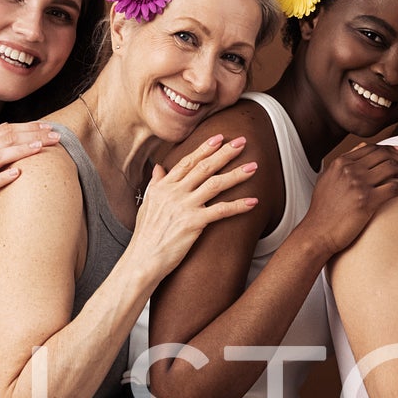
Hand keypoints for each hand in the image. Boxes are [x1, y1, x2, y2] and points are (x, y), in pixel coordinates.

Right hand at [0, 122, 61, 227]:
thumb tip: (10, 129)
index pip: (6, 129)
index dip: (29, 127)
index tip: (49, 127)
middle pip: (8, 138)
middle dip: (34, 135)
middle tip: (56, 136)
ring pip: (1, 155)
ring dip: (23, 150)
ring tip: (42, 147)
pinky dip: (3, 176)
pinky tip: (18, 174)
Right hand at [127, 134, 259, 285]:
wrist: (143, 259)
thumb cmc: (146, 236)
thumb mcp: (147, 204)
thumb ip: (156, 183)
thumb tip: (158, 166)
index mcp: (164, 187)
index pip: (187, 162)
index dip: (204, 148)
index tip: (219, 138)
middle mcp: (174, 192)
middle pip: (204, 167)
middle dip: (225, 153)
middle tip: (241, 141)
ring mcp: (185, 206)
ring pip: (215, 184)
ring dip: (236, 174)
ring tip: (253, 167)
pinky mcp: (194, 223)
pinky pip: (221, 211)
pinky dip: (239, 205)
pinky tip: (253, 201)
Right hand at [301, 139, 397, 257]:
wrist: (317, 233)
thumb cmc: (323, 211)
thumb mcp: (328, 179)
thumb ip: (343, 163)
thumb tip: (361, 148)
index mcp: (341, 163)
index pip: (372, 148)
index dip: (390, 150)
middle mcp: (350, 170)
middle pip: (384, 155)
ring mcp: (358, 184)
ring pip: (392, 168)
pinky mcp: (367, 201)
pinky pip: (394, 187)